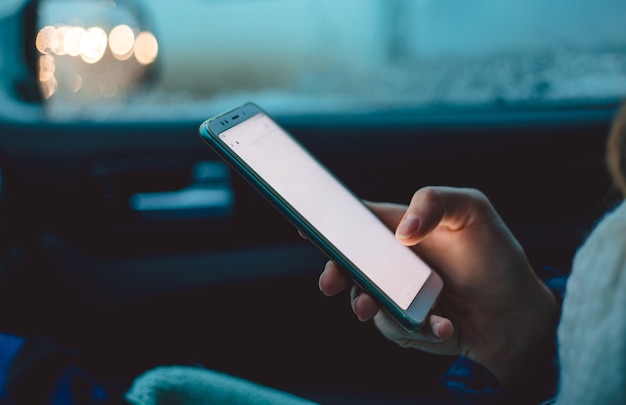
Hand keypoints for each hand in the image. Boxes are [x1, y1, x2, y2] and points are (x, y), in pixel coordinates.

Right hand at [319, 186, 558, 385]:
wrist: (517, 315)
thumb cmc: (496, 256)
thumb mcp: (473, 211)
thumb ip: (436, 201)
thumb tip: (402, 230)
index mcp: (401, 230)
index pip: (357, 222)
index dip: (328, 222)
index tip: (305, 225)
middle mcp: (394, 263)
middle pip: (350, 265)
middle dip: (335, 274)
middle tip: (331, 283)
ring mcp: (398, 296)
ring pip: (367, 302)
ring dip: (373, 308)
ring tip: (391, 311)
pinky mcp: (408, 326)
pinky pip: (396, 329)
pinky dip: (419, 330)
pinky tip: (445, 326)